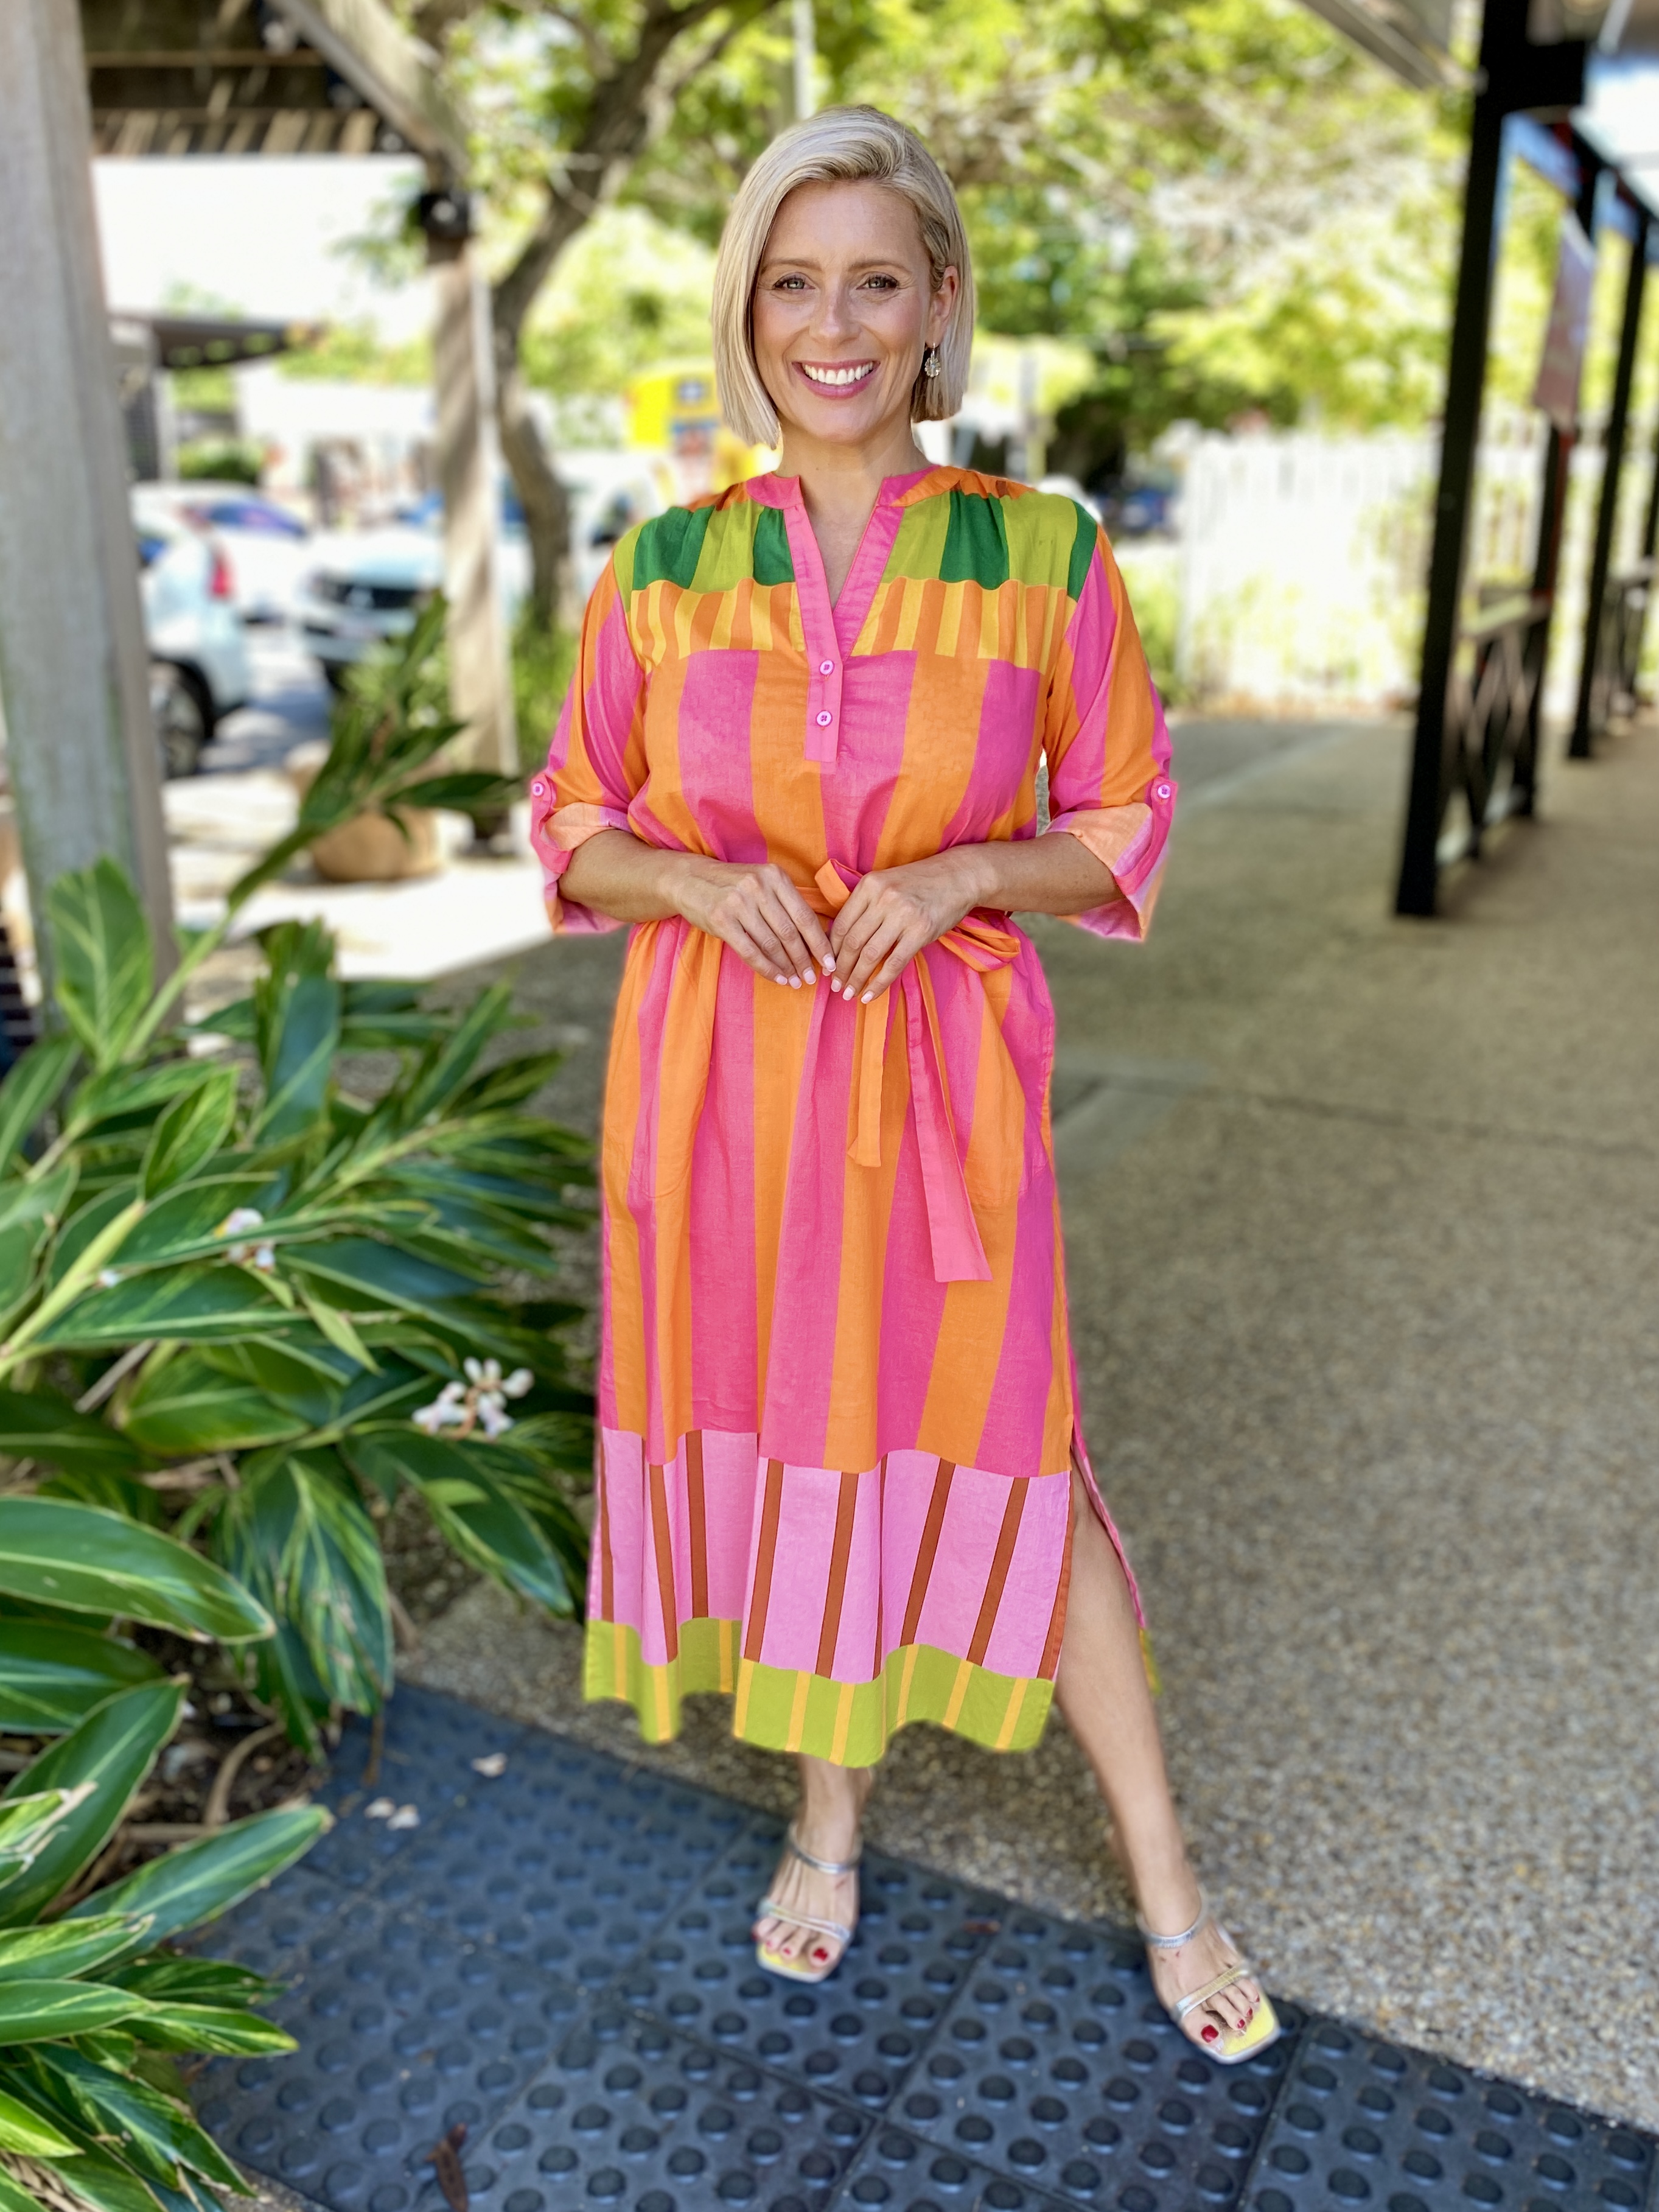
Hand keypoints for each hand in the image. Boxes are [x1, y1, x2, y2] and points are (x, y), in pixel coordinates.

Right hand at [669, 856, 833, 987]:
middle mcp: (759, 887)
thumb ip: (785, 903)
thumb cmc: (732, 885)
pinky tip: (778, 978)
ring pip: (772, 944)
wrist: (688, 879)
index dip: (820, 943)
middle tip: (812, 978)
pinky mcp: (721, 920)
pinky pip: (751, 951)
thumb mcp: (762, 882)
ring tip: (796, 981)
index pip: (805, 916)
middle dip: (805, 960)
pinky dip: (767, 968)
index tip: (831, 963)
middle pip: (790, 933)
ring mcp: (738, 903)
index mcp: (775, 876)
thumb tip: (816, 938)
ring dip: (787, 967)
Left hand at [828, 852, 986, 1001]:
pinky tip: (869, 995)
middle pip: (852, 941)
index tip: (828, 966)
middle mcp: (883, 898)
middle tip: (836, 986)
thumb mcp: (887, 884)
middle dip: (840, 969)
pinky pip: (894, 964)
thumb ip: (866, 906)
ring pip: (870, 955)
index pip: (841, 923)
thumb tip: (841, 941)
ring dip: (856, 978)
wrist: (960, 876)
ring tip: (849, 993)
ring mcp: (903, 915)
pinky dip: (879, 983)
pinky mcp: (921, 931)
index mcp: (870, 885)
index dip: (830, 950)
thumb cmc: (921, 883)